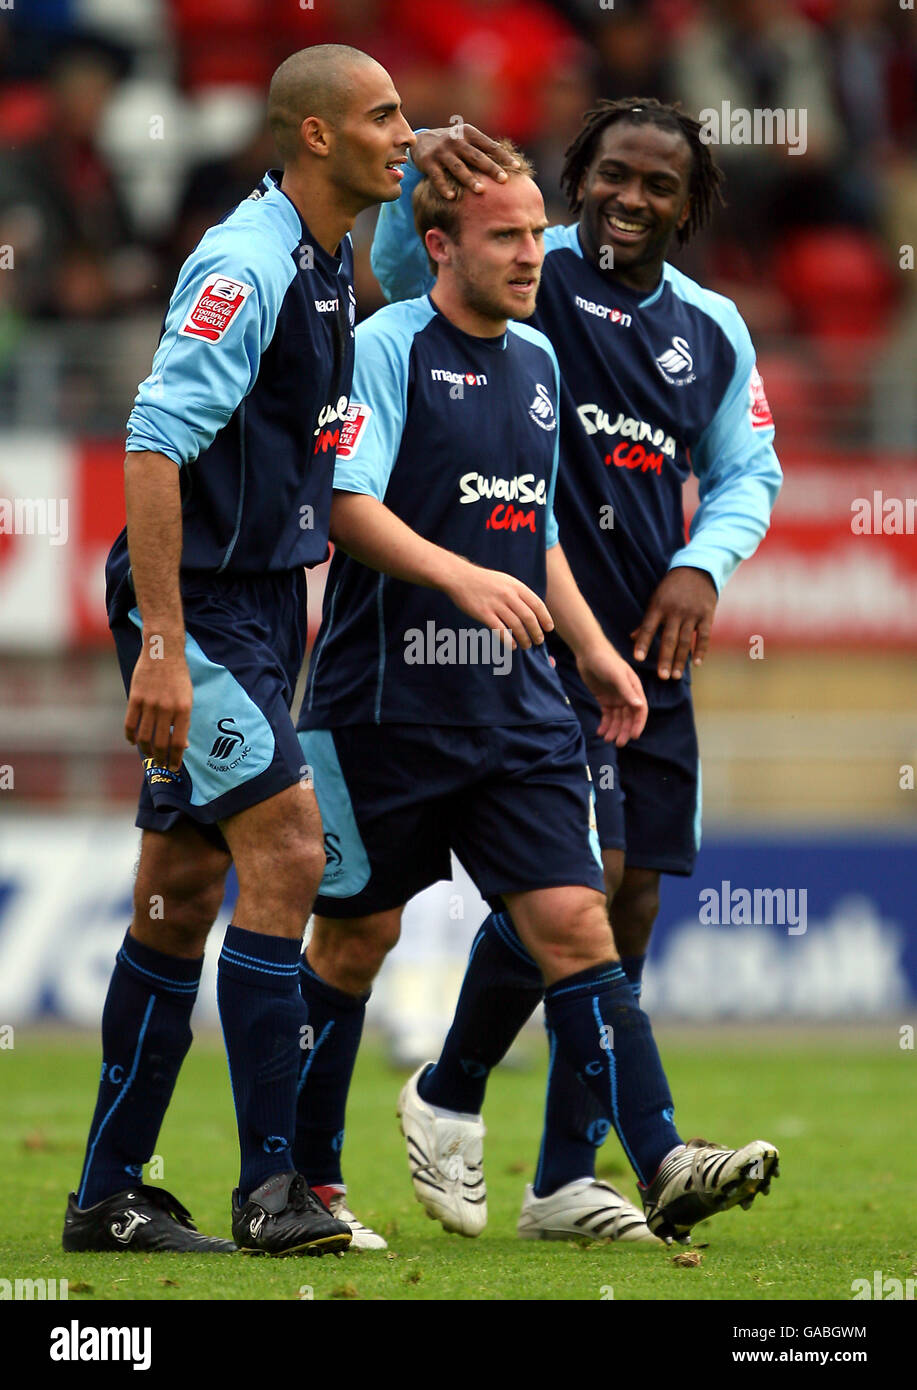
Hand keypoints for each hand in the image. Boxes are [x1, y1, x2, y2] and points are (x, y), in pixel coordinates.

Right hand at [124, 641, 191, 771]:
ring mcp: (150, 703)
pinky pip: (130, 723)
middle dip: (161, 758)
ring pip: (144, 736)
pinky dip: (130, 736)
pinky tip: (132, 742)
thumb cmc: (179, 677)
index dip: (175, 759)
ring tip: (148, 755)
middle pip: (161, 742)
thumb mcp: (187, 699)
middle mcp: (167, 708)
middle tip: (160, 765)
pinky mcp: (135, 697)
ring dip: (145, 750)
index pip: (178, 742)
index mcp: (183, 709)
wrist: (163, 653)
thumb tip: (182, 745)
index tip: (173, 768)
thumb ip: (184, 722)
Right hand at [412, 125, 519, 197]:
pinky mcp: (428, 162)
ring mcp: (441, 152)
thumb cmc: (452, 144)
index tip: (517, 167)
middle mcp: (455, 141)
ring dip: (469, 179)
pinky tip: (452, 197)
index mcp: (468, 133)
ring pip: (458, 167)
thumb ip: (483, 148)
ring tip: (481, 190)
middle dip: (490, 168)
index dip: (503, 156)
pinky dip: (444, 187)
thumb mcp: (467, 140)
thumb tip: (510, 162)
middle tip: (503, 180)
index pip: (489, 146)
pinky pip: (437, 177)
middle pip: (476, 156)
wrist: (421, 140)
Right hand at [444, 561, 553, 649]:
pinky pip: (500, 631)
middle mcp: (508, 595)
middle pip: (528, 617)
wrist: (460, 577)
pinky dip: (508, 641)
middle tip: (539, 641)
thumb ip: (518, 593)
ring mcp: (496, 604)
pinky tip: (512, 646)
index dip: (545, 618)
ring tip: (526, 645)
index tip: (548, 628)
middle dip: (536, 632)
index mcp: (516, 586)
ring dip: (524, 638)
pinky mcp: (484, 613)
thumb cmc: (484, 581)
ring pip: (516, 626)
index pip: (537, 604)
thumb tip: (532, 611)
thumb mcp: (505, 581)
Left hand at [576, 644, 647, 746]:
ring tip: (607, 740)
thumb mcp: (617, 676)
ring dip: (614, 730)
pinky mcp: (604, 699)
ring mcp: (616, 698)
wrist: (589, 653)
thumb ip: (627, 691)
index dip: (638, 723)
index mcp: (634, 689)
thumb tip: (639, 706)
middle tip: (618, 743)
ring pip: (617, 719)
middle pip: (628, 717)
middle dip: (624, 730)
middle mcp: (627, 695)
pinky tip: (600, 732)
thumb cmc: (606, 661)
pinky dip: (605, 724)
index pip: (640, 710)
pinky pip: (607, 715)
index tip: (633, 736)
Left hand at [631, 567, 716, 678]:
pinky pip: (703, 635)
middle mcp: (675, 610)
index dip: (642, 643)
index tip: (638, 659)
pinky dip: (700, 650)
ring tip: (675, 676)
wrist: (697, 569)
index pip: (648, 627)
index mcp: (659, 606)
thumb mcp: (656, 599)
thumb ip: (647, 620)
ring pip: (685, 640)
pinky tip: (696, 663)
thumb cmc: (671, 588)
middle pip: (668, 638)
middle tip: (661, 677)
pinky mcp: (707, 615)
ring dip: (680, 660)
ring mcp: (692, 613)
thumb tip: (632, 638)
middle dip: (664, 658)